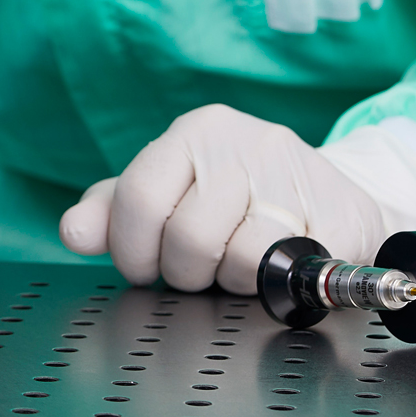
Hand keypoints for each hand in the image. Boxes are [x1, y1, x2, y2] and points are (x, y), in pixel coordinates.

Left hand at [57, 104, 385, 293]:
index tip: (142, 268)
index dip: (133, 249)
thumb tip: (74, 233)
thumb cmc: (233, 197)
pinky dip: (278, 285)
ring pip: (242, 259)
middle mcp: (245, 143)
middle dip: (186, 271)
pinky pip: (293, 272)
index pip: (139, 198)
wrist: (329, 195)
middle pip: (188, 237)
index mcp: (194, 131)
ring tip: (237, 263)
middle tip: (199, 268)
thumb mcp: (167, 192)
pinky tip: (278, 268)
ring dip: (233, 280)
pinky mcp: (342, 213)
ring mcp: (297, 175)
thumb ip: (112, 211)